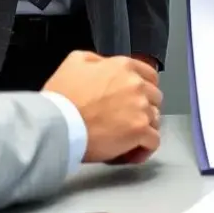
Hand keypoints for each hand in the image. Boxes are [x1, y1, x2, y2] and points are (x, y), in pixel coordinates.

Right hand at [44, 51, 161, 163]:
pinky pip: (153, 141)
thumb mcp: (74, 62)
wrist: (58, 124)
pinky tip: (131, 152)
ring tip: (127, 138)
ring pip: (155, 120)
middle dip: (143, 109)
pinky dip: (145, 148)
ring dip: (144, 129)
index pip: (150, 76)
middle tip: (127, 120)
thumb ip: (96, 60)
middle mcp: (136, 84)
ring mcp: (140, 108)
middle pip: (154, 98)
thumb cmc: (62, 97)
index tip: (137, 99)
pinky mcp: (139, 131)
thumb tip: (103, 64)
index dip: (144, 89)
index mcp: (123, 66)